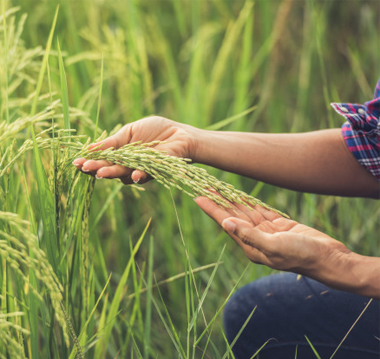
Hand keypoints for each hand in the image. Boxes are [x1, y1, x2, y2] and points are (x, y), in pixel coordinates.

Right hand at [72, 116, 199, 183]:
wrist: (179, 133)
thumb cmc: (155, 130)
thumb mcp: (130, 132)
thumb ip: (112, 142)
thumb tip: (89, 148)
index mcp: (120, 154)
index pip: (101, 160)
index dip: (89, 162)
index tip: (76, 162)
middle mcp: (128, 165)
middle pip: (109, 169)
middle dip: (97, 169)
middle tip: (86, 168)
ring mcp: (140, 170)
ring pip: (123, 175)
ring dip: (113, 173)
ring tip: (101, 172)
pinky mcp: (155, 172)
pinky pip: (144, 175)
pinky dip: (138, 175)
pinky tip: (134, 174)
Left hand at [194, 197, 350, 274]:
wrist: (327, 257)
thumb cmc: (301, 255)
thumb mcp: (274, 246)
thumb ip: (249, 235)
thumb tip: (226, 224)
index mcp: (250, 246)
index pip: (226, 223)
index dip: (212, 209)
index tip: (198, 196)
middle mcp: (255, 238)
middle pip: (232, 216)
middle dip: (218, 201)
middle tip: (204, 186)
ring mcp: (266, 232)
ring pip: (245, 212)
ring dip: (232, 200)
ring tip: (218, 187)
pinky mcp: (278, 226)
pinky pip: (259, 211)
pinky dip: (249, 202)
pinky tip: (240, 195)